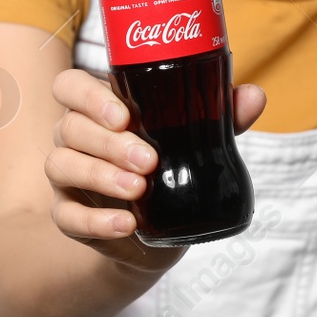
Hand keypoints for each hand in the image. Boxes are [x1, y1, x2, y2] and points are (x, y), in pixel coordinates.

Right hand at [45, 67, 266, 272]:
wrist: (158, 230)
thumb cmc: (171, 167)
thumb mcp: (196, 139)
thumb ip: (220, 116)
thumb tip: (254, 96)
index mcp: (99, 108)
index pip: (71, 86)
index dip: (88, 96)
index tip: (124, 115)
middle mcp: (75, 137)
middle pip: (71, 127)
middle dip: (109, 143)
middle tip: (149, 160)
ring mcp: (67, 178)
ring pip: (62, 165)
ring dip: (100, 176)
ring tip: (139, 189)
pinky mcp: (68, 215)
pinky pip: (65, 217)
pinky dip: (94, 221)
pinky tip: (125, 224)